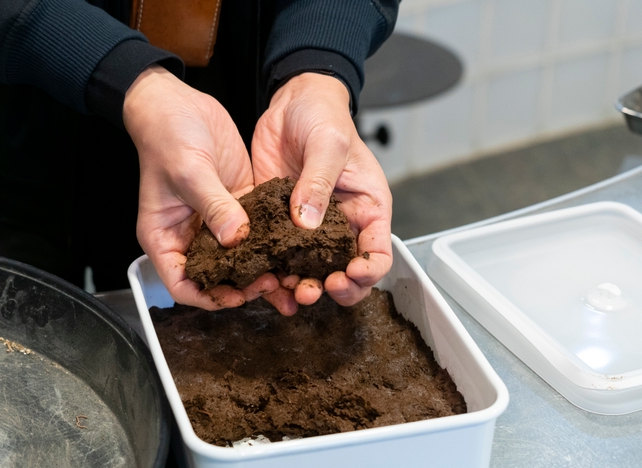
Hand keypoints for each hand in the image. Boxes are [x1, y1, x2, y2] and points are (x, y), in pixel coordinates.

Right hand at [124, 65, 277, 309]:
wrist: (175, 102)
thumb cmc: (166, 135)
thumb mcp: (188, 171)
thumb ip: (213, 206)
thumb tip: (236, 239)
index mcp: (165, 237)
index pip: (182, 284)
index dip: (208, 296)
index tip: (237, 296)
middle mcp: (190, 235)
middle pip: (216, 276)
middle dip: (242, 286)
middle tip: (272, 283)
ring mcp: (215, 220)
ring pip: (240, 257)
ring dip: (262, 268)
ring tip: (289, 277)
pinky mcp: (237, 203)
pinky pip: (256, 231)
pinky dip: (271, 242)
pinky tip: (293, 247)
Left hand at [251, 73, 392, 313]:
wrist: (293, 102)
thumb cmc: (325, 117)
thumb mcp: (328, 145)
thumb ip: (320, 184)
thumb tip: (308, 225)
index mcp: (367, 209)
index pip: (378, 252)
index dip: (368, 271)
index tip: (349, 274)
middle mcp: (341, 225)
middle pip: (345, 272)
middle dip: (333, 288)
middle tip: (315, 289)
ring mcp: (309, 227)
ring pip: (310, 270)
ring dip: (301, 285)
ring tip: (288, 290)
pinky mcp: (280, 223)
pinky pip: (279, 255)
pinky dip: (273, 270)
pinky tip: (263, 277)